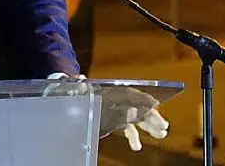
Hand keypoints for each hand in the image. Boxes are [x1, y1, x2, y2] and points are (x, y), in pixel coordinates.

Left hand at [44, 75, 169, 151]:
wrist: (62, 92)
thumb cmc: (67, 87)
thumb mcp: (69, 85)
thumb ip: (75, 83)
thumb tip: (80, 78)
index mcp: (105, 90)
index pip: (125, 92)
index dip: (140, 97)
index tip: (154, 104)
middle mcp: (112, 98)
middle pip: (135, 105)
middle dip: (150, 115)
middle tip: (163, 126)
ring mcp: (112, 108)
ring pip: (134, 116)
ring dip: (148, 124)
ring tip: (161, 134)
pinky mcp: (110, 119)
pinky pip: (125, 126)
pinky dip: (132, 135)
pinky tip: (136, 146)